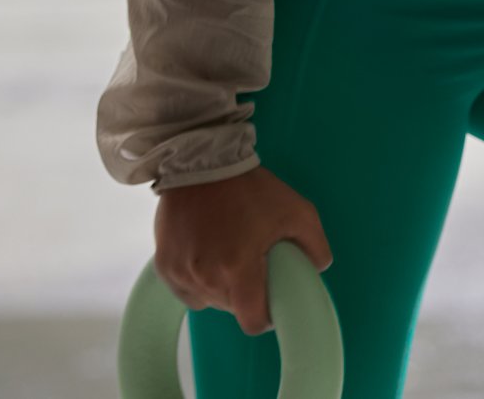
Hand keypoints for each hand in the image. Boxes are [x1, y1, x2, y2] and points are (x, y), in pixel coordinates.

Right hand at [153, 164, 333, 336]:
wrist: (202, 162)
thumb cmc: (250, 187)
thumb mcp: (296, 209)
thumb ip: (314, 243)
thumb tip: (318, 268)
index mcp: (238, 268)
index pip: (251, 321)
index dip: (264, 316)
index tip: (269, 303)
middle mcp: (206, 277)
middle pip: (230, 308)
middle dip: (243, 294)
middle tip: (250, 264)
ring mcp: (181, 273)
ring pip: (207, 299)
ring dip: (219, 286)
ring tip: (227, 253)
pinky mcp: (164, 265)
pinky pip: (184, 289)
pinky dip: (196, 279)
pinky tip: (205, 253)